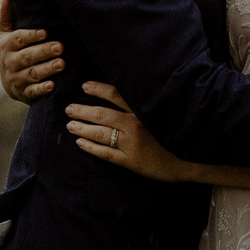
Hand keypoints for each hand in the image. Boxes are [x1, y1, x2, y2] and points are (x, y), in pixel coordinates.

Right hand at [0, 0, 62, 102]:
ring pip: (32, 73)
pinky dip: (42, 89)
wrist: (9, 83)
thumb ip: (5, 18)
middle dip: (43, 52)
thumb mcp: (6, 36)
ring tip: (61, 63)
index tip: (45, 32)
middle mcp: (10, 63)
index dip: (31, 36)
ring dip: (47, 69)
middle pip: (27, 56)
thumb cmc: (12, 53)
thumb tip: (5, 0)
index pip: (18, 40)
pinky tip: (53, 84)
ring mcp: (16, 79)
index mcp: (6, 46)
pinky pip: (33, 91)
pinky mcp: (24, 93)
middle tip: (60, 47)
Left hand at [68, 82, 194, 181]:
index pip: (116, 96)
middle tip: (69, 109)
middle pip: (103, 115)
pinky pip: (105, 153)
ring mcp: (131, 144)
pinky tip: (80, 143)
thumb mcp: (154, 117)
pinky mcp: (129, 160)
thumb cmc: (165, 138)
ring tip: (70, 125)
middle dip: (83, 111)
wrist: (179, 163)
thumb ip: (136, 108)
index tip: (84, 86)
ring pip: (101, 134)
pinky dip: (90, 147)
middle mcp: (135, 125)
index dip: (99, 90)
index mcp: (141, 112)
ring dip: (83, 128)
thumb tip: (113, 99)